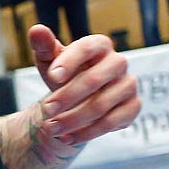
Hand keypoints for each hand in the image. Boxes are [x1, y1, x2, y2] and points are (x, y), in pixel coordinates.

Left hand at [29, 25, 139, 145]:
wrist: (79, 97)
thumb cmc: (63, 74)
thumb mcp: (50, 60)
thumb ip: (44, 47)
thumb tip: (36, 29)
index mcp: (99, 45)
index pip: (87, 48)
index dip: (70, 61)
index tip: (52, 76)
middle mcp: (118, 62)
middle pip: (95, 79)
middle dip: (68, 96)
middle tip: (47, 110)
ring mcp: (128, 85)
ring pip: (102, 104)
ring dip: (73, 119)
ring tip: (51, 128)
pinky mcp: (133, 106)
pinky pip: (113, 122)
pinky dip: (88, 132)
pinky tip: (68, 138)